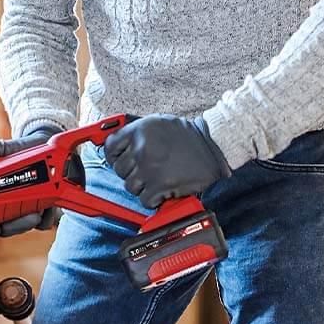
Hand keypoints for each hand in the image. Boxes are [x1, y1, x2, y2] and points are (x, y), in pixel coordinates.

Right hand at [0, 128, 60, 239]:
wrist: (42, 144)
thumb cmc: (15, 150)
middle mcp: (6, 207)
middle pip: (7, 229)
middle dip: (16, 227)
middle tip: (27, 217)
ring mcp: (24, 210)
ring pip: (25, 227)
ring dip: (31, 221)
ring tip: (40, 208)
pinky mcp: (42, 211)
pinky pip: (44, 223)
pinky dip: (47, 217)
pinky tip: (49, 204)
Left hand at [104, 114, 230, 208]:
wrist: (213, 146)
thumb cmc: (187, 136)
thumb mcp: (158, 123)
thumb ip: (137, 133)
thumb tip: (119, 147)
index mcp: (139, 130)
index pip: (110, 148)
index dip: (114, 157)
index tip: (120, 161)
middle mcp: (141, 148)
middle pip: (119, 170)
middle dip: (132, 172)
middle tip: (146, 169)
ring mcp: (150, 168)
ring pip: (130, 186)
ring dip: (142, 186)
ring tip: (156, 178)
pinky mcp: (161, 185)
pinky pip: (144, 200)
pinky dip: (153, 198)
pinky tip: (162, 188)